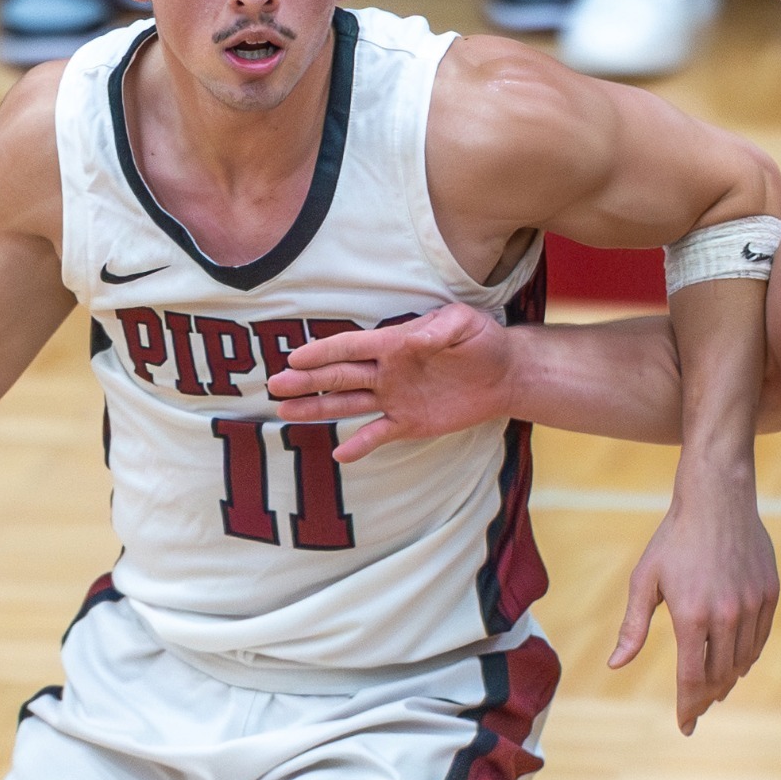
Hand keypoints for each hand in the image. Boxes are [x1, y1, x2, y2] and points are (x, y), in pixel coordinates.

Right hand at [270, 303, 514, 461]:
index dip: (324, 352)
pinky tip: (338, 455)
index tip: (295, 357)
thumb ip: (441, 329)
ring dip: (317, 408)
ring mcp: (394, 398)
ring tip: (285, 412)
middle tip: (276, 384)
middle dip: (307, 380)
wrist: (504, 374)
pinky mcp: (408, 422)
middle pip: (340, 376)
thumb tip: (415, 338)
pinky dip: (359, 445)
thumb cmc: (483, 340)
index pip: (352, 347)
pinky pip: (377, 434)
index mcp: (396, 343)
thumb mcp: (465, 324)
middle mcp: (387, 371)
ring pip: (348, 404)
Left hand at [610, 478, 777, 734]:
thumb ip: (633, 627)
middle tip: (695, 711)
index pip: (691, 677)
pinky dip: (747, 657)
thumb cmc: (673, 539)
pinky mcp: (769, 593)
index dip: (687, 706)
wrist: (717, 499)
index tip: (684, 726)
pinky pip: (759, 639)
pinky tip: (735, 662)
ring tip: (713, 690)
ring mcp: (752, 605)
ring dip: (727, 681)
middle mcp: (727, 615)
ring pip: (742, 661)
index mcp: (692, 615)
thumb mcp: (645, 580)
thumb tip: (616, 665)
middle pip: (719, 675)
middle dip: (706, 698)